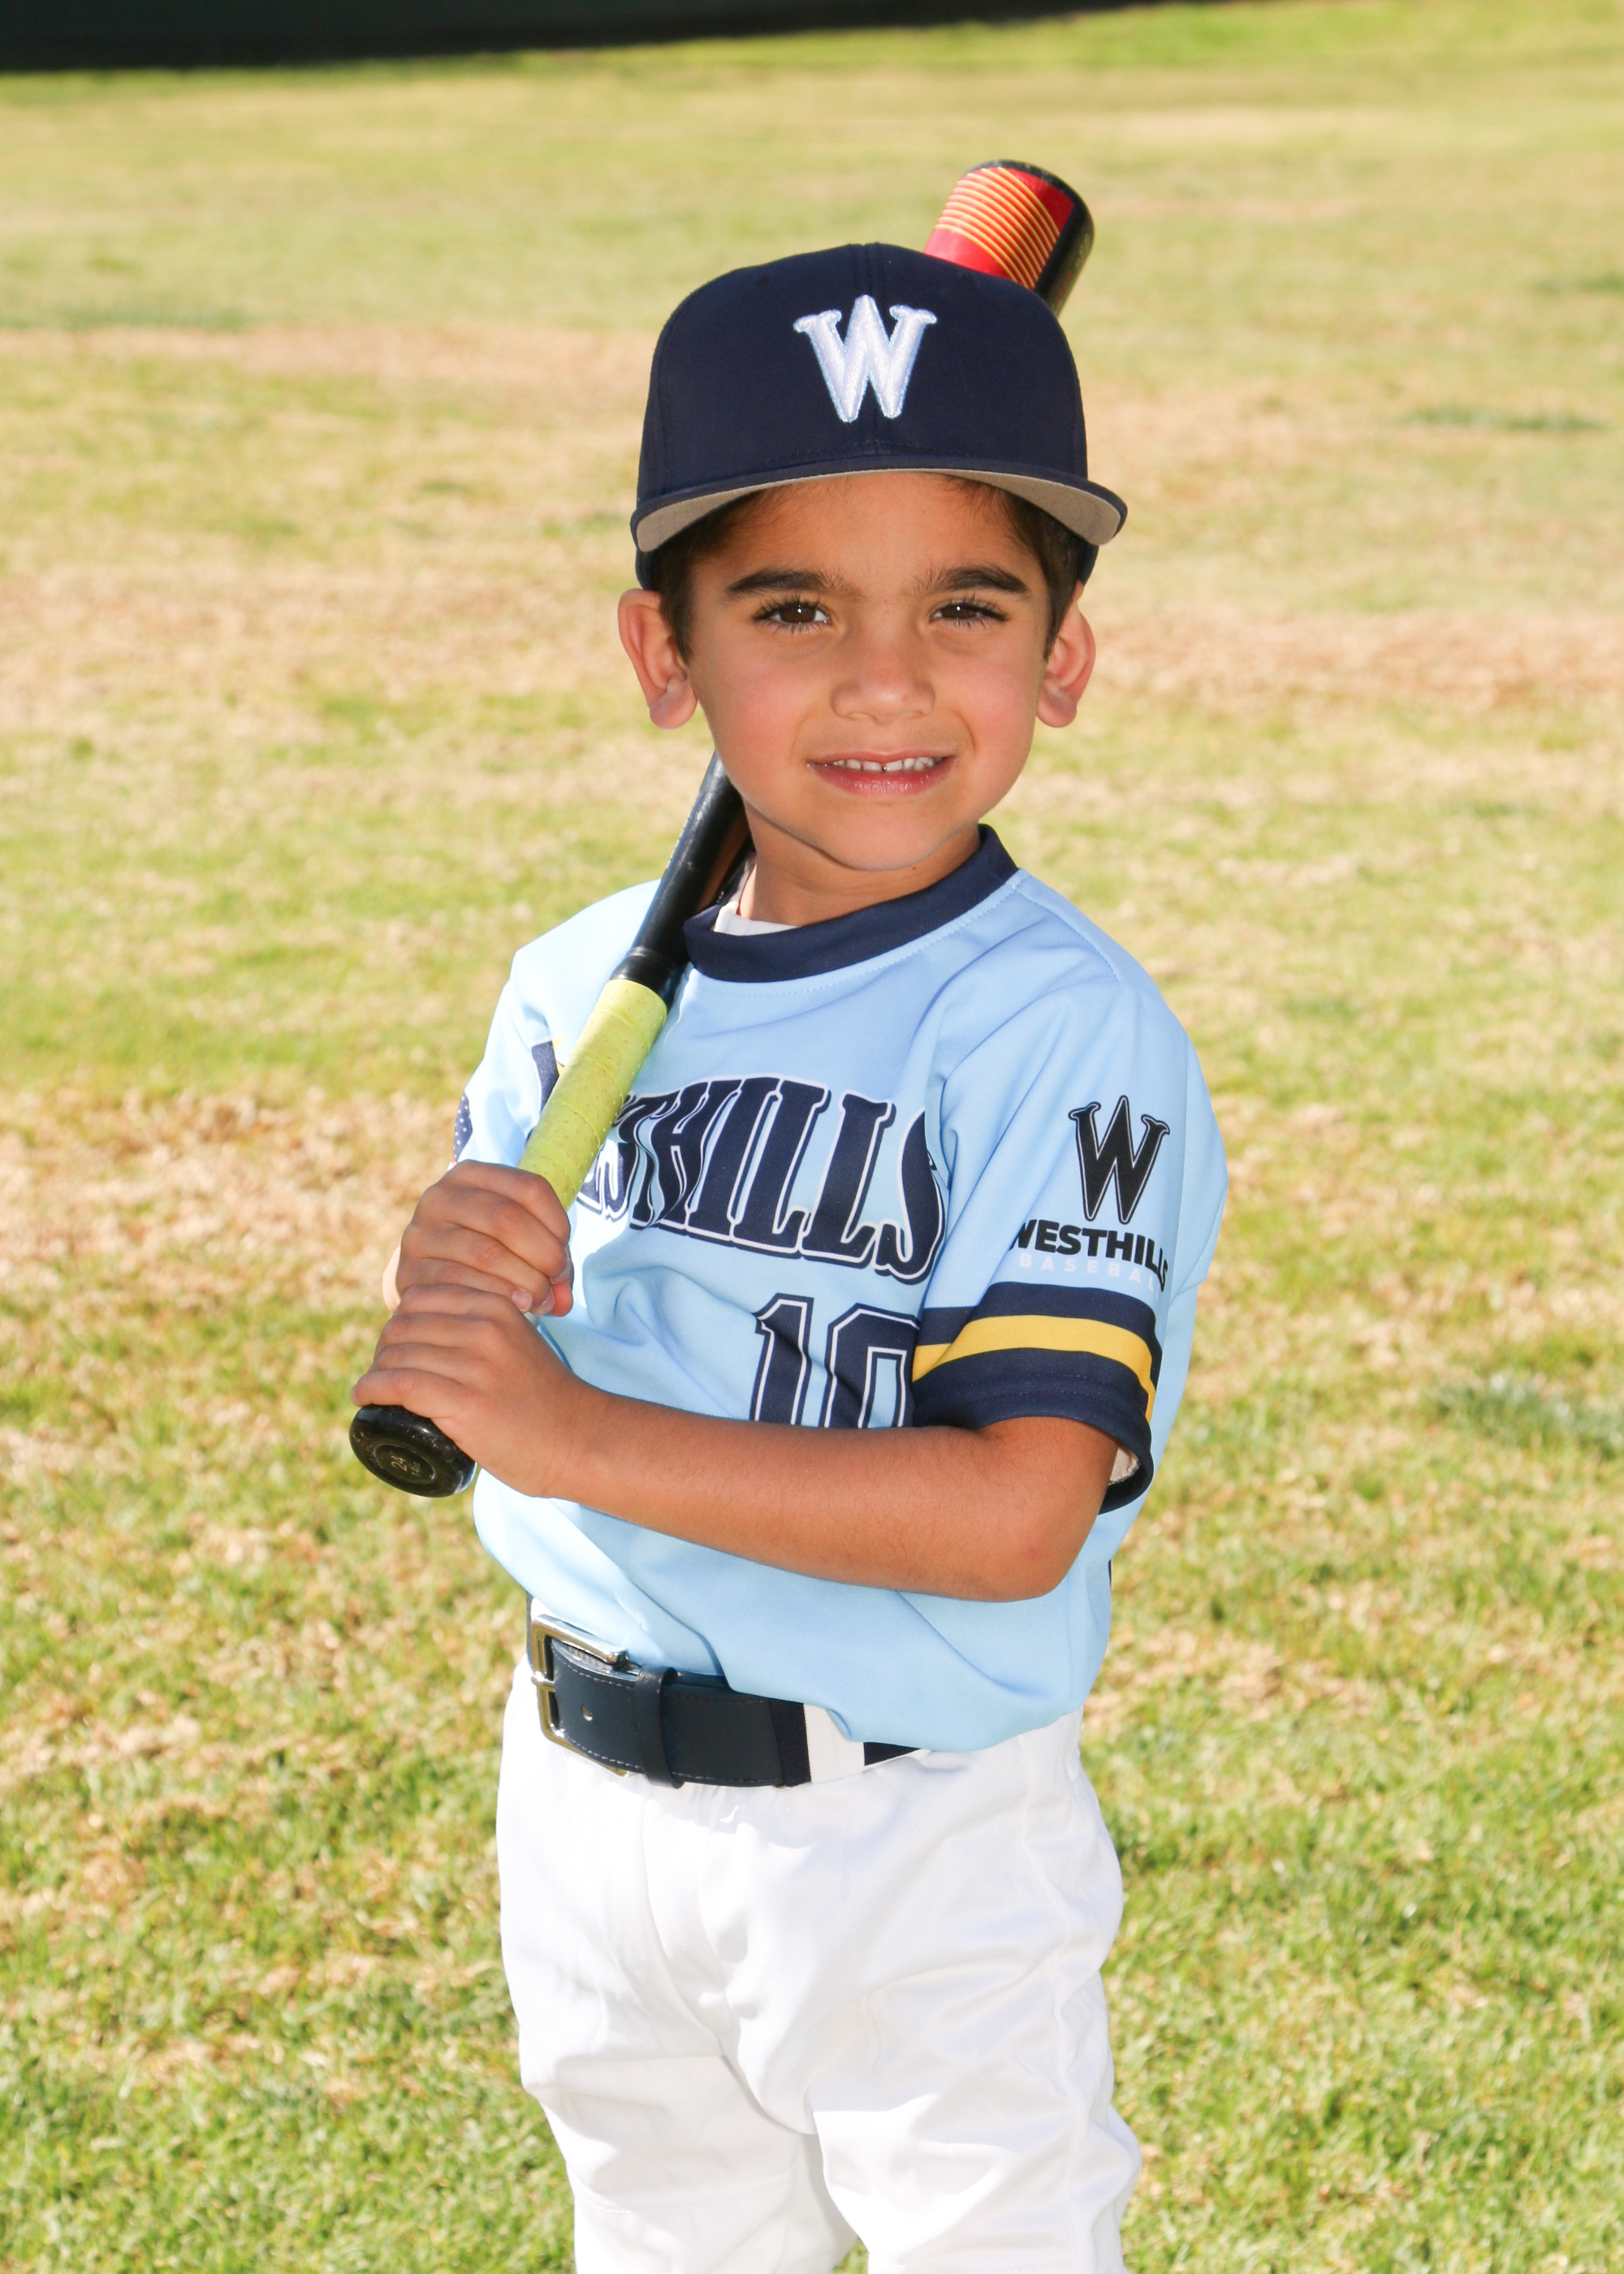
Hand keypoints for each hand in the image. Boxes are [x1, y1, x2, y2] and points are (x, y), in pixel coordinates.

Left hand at [352, 1283, 589, 1498]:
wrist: (579, 1439)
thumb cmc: (546, 1399)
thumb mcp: (520, 1341)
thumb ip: (488, 1327)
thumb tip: (438, 1329)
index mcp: (496, 1306)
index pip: (421, 1296)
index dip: (398, 1321)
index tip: (395, 1347)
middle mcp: (484, 1327)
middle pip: (402, 1325)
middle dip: (383, 1349)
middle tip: (382, 1374)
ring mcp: (474, 1364)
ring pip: (397, 1355)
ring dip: (375, 1373)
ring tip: (373, 1389)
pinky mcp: (464, 1402)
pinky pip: (400, 1384)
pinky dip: (372, 1389)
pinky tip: (364, 1396)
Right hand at [394, 1161, 573, 1318]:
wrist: (429, 1281)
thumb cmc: (487, 1254)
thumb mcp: (518, 1241)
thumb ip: (550, 1260)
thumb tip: (564, 1299)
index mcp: (470, 1175)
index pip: (531, 1188)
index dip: (558, 1225)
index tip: (564, 1255)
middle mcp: (440, 1197)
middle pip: (507, 1218)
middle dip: (544, 1254)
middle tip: (556, 1282)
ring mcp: (420, 1233)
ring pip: (486, 1253)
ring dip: (525, 1281)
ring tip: (542, 1301)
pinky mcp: (410, 1271)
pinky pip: (463, 1284)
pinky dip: (497, 1297)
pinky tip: (516, 1308)